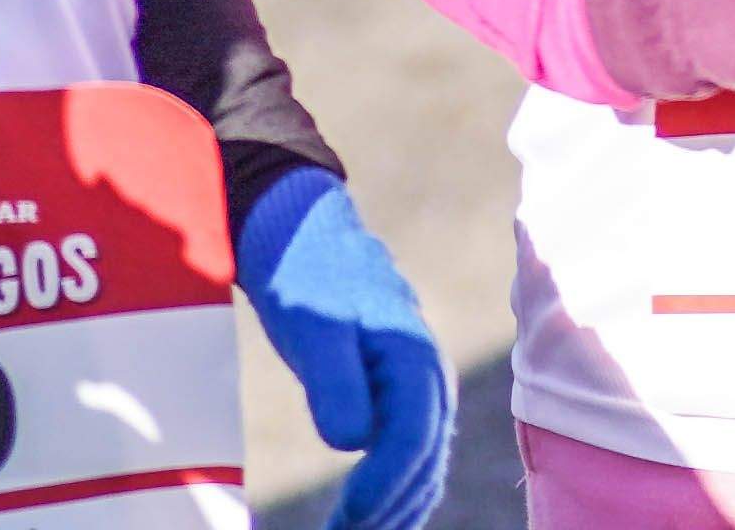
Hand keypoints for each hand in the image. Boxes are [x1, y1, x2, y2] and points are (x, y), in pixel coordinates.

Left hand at [235, 169, 451, 529]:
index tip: (343, 523)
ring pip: (424, 468)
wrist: (304, 232)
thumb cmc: (305, 276)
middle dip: (387, 513)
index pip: (410, 442)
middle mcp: (430, 377)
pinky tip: (367, 517)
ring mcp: (422, 388)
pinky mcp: (403, 395)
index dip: (380, 491)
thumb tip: (352, 443)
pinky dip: (396, 494)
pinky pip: (413, 457)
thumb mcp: (311, 324)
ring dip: (394, 511)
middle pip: (424, 464)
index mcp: (414, 358)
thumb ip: (333, 379)